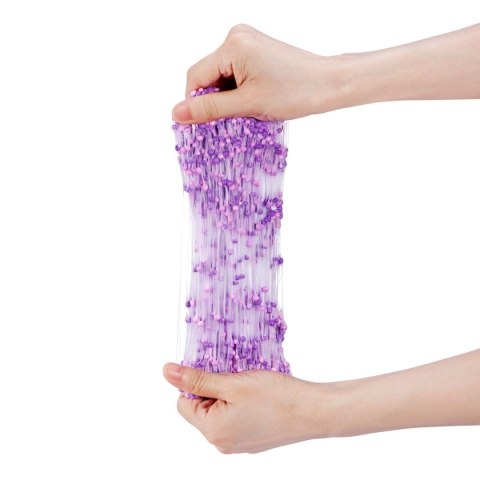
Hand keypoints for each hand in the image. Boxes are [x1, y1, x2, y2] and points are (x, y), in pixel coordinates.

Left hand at [162, 363, 326, 453]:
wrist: (314, 412)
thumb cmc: (275, 397)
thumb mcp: (232, 383)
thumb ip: (198, 379)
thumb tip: (167, 372)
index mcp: (213, 431)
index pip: (184, 403)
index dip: (196, 382)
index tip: (214, 368)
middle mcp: (223, 442)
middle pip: (203, 407)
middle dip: (214, 386)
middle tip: (234, 373)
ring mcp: (240, 443)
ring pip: (221, 410)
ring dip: (229, 392)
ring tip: (248, 381)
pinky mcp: (254, 438)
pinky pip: (237, 416)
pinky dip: (242, 401)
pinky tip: (259, 392)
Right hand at [172, 23, 479, 123]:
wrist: (328, 84)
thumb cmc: (294, 93)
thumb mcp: (247, 105)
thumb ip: (209, 109)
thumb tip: (176, 114)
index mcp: (232, 45)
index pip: (195, 77)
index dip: (197, 104)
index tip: (206, 126)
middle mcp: (235, 36)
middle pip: (207, 75)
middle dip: (215, 100)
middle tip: (233, 120)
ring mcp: (246, 40)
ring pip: (220, 76)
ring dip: (227, 97)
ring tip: (248, 110)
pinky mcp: (255, 48)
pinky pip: (234, 72)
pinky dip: (237, 90)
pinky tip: (253, 100)